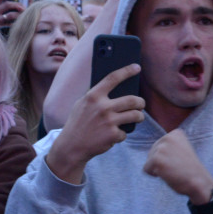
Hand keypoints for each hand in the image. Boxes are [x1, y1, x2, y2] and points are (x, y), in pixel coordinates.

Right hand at [45, 63, 144, 182]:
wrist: (71, 146)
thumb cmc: (77, 123)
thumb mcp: (81, 105)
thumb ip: (96, 97)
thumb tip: (117, 89)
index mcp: (93, 96)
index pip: (113, 78)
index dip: (126, 71)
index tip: (136, 67)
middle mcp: (102, 107)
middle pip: (133, 99)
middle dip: (141, 102)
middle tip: (141, 104)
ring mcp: (109, 121)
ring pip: (136, 115)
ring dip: (139, 117)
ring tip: (136, 117)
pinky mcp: (113, 135)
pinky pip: (125, 132)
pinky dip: (121, 134)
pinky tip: (112, 135)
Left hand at [142, 129, 212, 204]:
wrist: (199, 182)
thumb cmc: (190, 169)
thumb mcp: (182, 149)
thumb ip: (169, 146)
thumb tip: (154, 149)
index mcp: (175, 133)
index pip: (159, 145)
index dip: (167, 156)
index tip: (180, 160)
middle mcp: (167, 137)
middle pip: (152, 152)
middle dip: (161, 162)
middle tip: (177, 166)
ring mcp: (161, 148)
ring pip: (149, 160)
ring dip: (158, 169)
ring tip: (173, 170)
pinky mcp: (156, 159)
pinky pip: (146, 169)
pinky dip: (155, 175)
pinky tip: (169, 174)